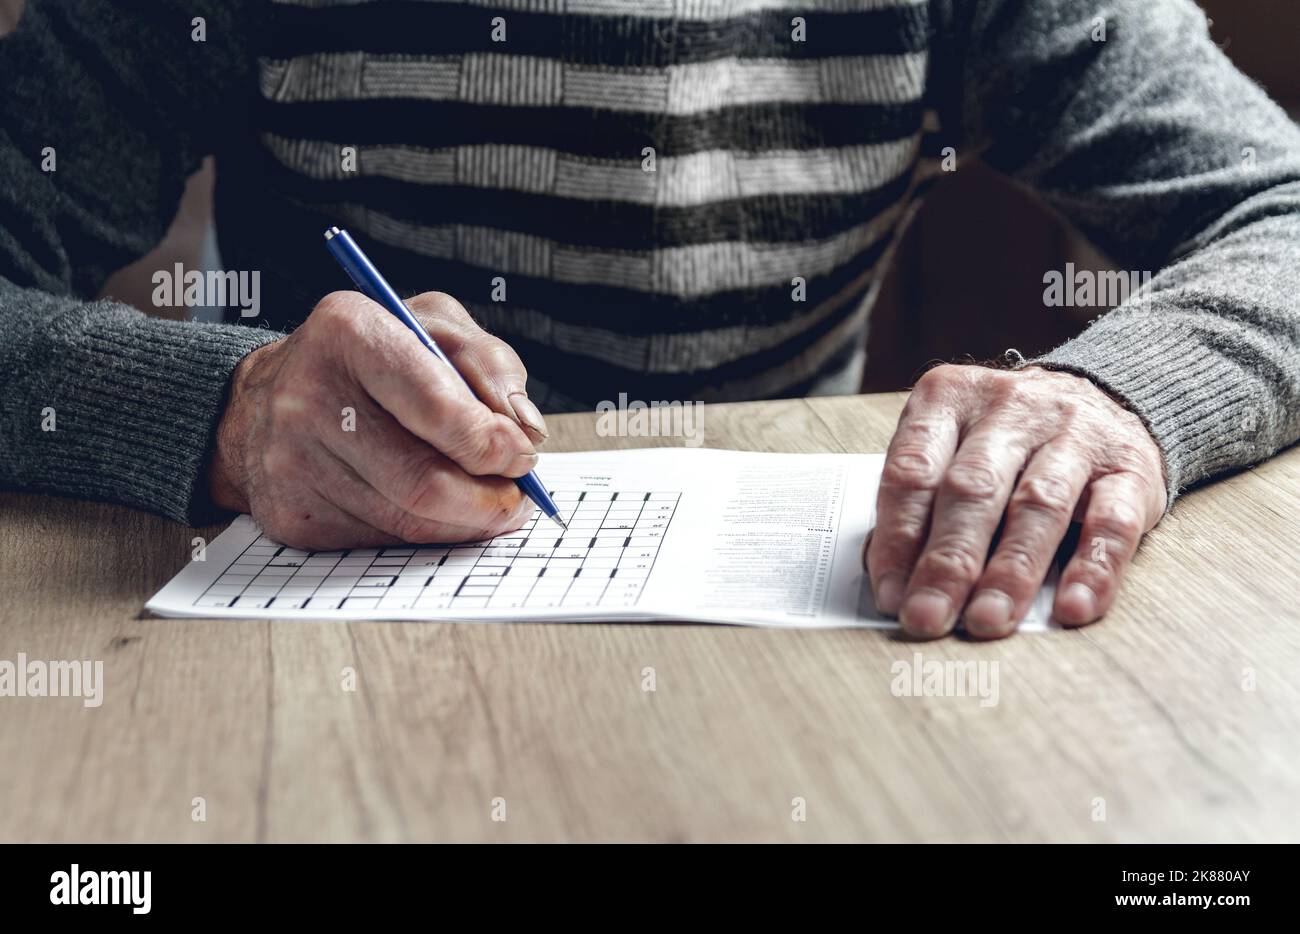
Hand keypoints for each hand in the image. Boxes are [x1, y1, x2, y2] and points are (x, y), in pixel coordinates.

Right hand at [208, 291, 549, 548]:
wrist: (268, 396)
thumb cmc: (368, 357)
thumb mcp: (433, 327)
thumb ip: (490, 366)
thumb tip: (525, 429)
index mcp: (349, 332)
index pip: (436, 407)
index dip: (491, 443)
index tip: (521, 454)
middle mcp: (308, 397)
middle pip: (424, 481)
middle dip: (489, 498)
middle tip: (516, 496)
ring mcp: (292, 462)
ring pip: (408, 521)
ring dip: (466, 522)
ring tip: (488, 504)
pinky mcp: (291, 514)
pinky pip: (382, 541)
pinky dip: (424, 532)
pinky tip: (433, 510)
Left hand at [865, 364, 1166, 638]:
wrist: (1102, 391)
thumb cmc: (1005, 437)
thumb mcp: (952, 444)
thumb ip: (922, 501)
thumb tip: (896, 580)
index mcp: (950, 398)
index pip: (913, 471)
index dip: (897, 537)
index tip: (889, 594)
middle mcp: (1011, 409)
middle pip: (972, 490)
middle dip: (947, 563)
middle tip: (928, 617)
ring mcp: (1075, 433)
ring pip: (1038, 506)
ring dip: (1010, 571)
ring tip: (987, 620)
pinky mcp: (1130, 466)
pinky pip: (1113, 521)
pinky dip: (1092, 569)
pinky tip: (1072, 607)